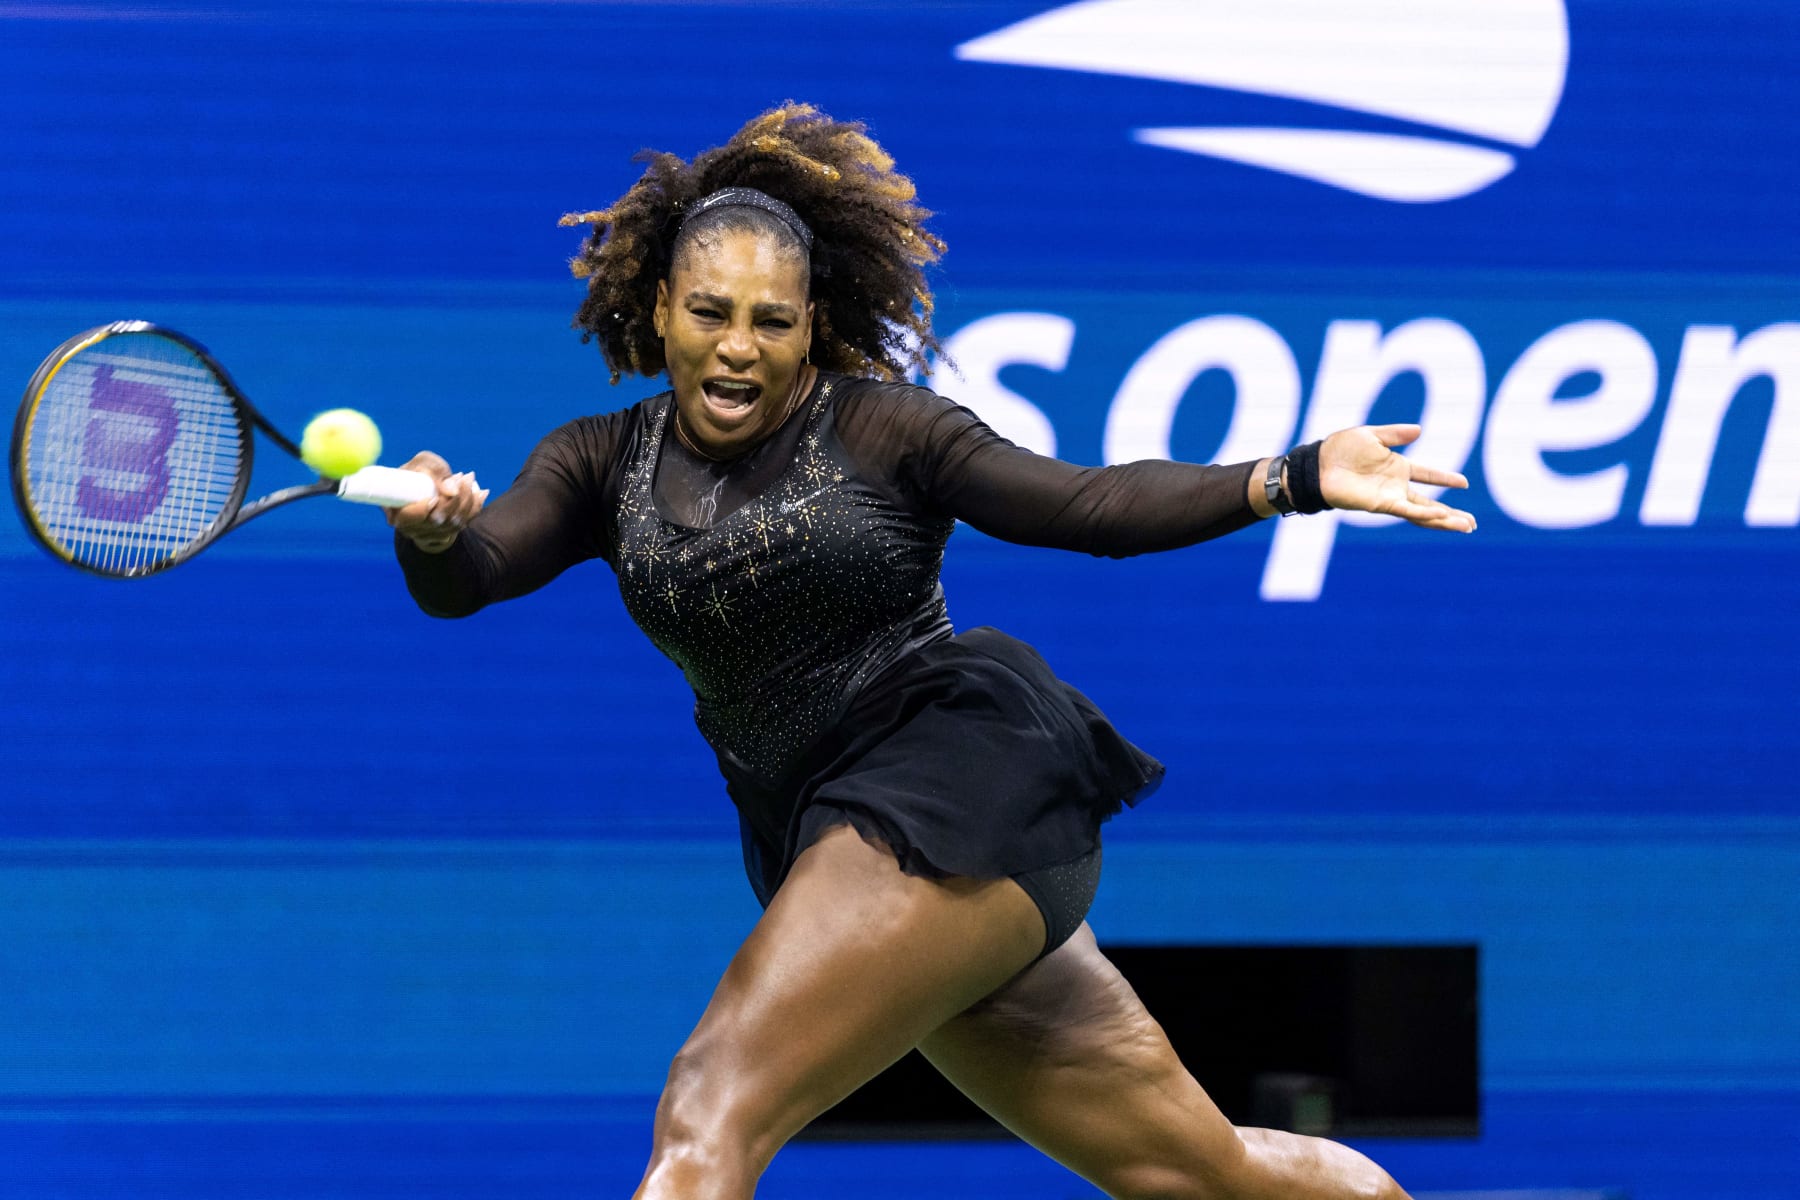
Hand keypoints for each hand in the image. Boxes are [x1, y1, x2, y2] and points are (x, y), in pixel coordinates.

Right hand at [385, 451, 488, 552]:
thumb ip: (434, 471)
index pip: (408, 519)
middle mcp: (411, 529)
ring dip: (467, 501)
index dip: (422, 510)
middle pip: (437, 522)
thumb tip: (452, 490)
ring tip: (470, 479)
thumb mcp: (423, 463)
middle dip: (455, 499)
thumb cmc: (420, 470)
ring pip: (454, 524)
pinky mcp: (447, 534)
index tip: (434, 496)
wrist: (426, 484)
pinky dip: (475, 507)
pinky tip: (480, 493)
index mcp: (395, 514)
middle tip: (464, 476)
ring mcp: (430, 535)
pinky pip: (465, 524)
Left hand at [1318, 424, 1475, 532]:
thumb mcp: (1372, 435)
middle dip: (1451, 513)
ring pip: (1423, 512)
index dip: (1445, 478)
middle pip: (1430, 503)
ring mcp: (1390, 497)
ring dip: (1444, 520)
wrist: (1320, 464)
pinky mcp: (1380, 505)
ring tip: (1466, 526)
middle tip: (1472, 522)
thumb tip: (1420, 430)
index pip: (1428, 475)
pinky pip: (1406, 511)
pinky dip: (1423, 514)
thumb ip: (1396, 434)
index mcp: (1397, 468)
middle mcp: (1396, 486)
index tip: (1464, 483)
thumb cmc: (1340, 449)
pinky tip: (1440, 516)